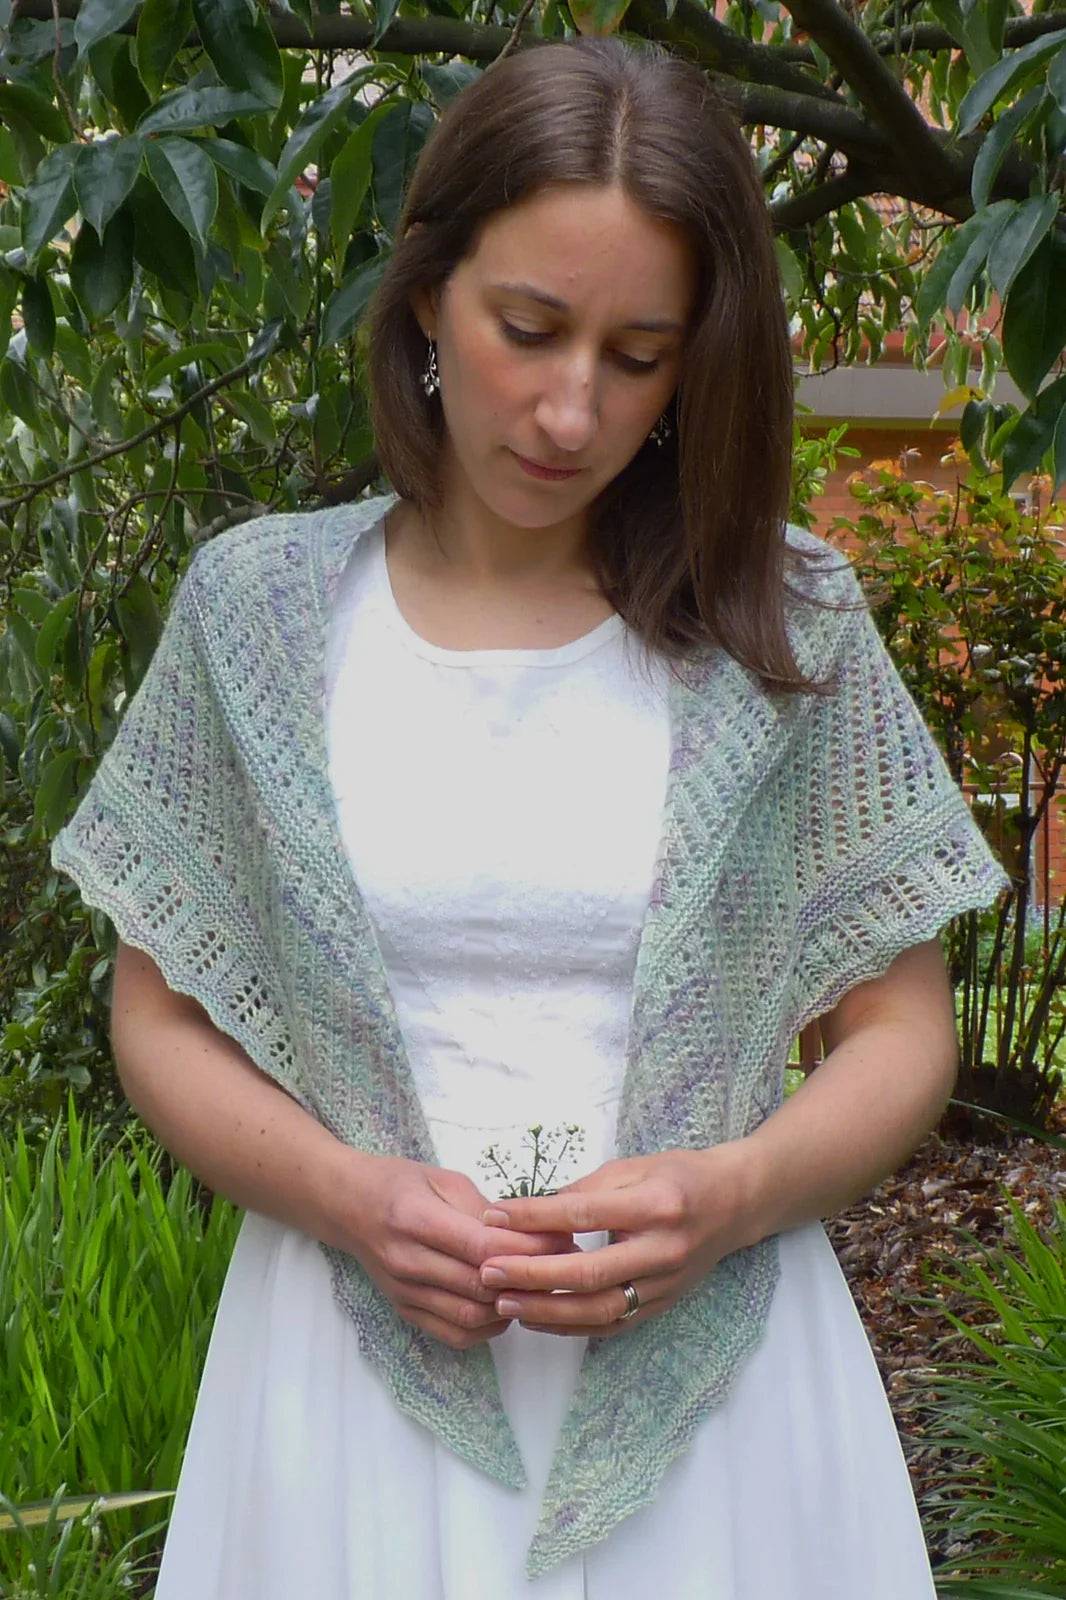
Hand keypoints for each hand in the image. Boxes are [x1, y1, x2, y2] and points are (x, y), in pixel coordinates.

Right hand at [336, 1152, 576, 1349]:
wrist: (346, 1206)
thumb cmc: (398, 1183)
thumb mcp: (443, 1179)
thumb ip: (484, 1210)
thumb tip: (535, 1234)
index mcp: (415, 1218)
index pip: (482, 1246)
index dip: (528, 1248)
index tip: (561, 1239)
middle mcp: (407, 1261)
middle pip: (480, 1286)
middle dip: (529, 1278)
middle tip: (562, 1265)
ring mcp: (404, 1292)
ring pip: (471, 1316)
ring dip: (511, 1306)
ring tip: (538, 1286)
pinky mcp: (405, 1311)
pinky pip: (455, 1334)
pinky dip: (487, 1327)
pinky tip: (505, 1307)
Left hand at [476, 1144, 752, 1336]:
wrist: (736, 1204)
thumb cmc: (680, 1176)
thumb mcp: (635, 1166)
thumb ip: (586, 1189)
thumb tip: (532, 1210)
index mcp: (656, 1205)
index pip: (583, 1214)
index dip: (533, 1216)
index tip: (493, 1215)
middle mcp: (663, 1250)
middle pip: (587, 1272)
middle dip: (531, 1275)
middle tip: (487, 1271)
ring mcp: (666, 1284)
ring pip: (598, 1309)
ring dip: (545, 1311)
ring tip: (503, 1302)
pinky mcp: (663, 1305)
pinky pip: (611, 1324)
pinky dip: (570, 1325)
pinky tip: (537, 1319)